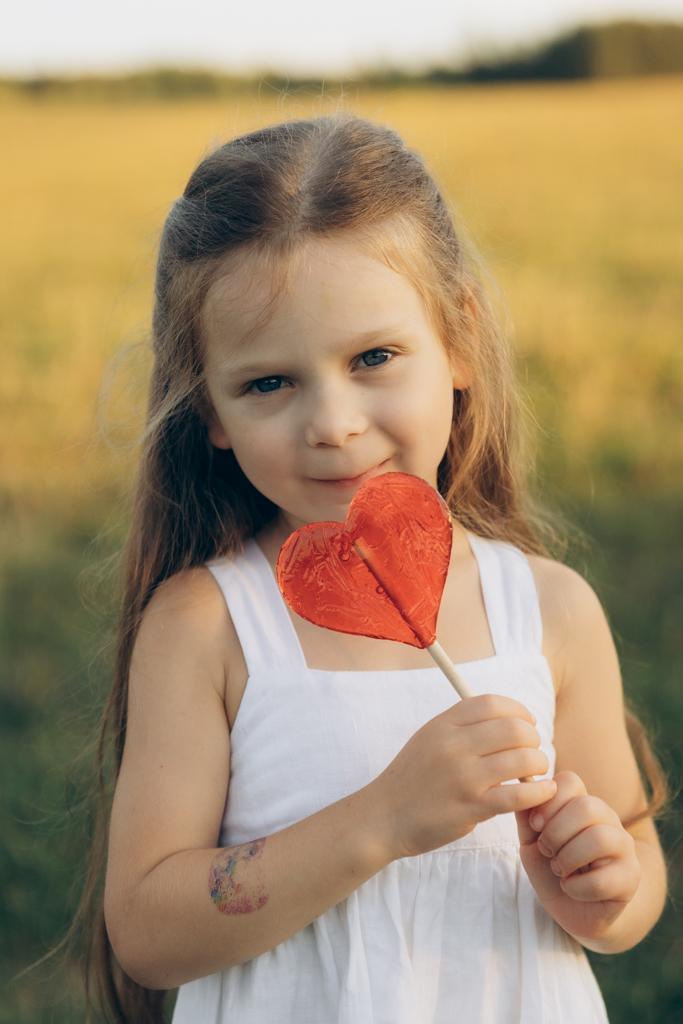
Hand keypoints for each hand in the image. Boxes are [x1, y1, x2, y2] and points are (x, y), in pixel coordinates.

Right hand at [372, 694, 556, 860]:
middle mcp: (453, 745)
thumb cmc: (411, 778)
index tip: (527, 722)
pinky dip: (539, 792)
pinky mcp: (471, 807)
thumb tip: (504, 718)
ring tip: (536, 772)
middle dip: (533, 738)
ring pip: (522, 759)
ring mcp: (463, 776)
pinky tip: (543, 792)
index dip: (518, 710)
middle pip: (513, 728)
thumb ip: (461, 726)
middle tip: (533, 751)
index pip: (492, 704)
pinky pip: (519, 794)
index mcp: (443, 724)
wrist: (383, 816)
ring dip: (539, 764)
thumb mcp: (428, 738)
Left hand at [515, 770, 640, 942]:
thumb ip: (526, 815)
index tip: (535, 825)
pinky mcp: (630, 879)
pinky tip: (570, 888)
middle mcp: (609, 820)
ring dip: (568, 858)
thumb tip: (521, 783)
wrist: (574, 910)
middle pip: (587, 806)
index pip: (571, 781)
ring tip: (558, 870)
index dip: (548, 802)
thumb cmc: (553, 869)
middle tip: (546, 850)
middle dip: (556, 832)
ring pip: (600, 838)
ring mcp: (624, 848)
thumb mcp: (532, 841)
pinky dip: (576, 887)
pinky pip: (603, 879)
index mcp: (584, 805)